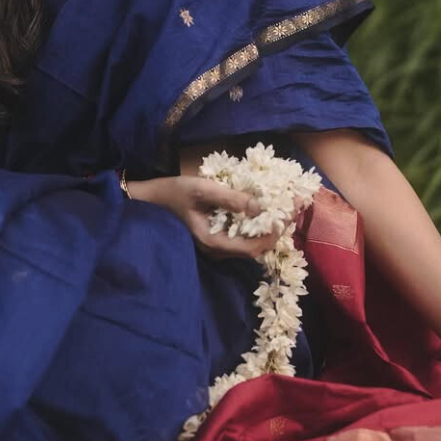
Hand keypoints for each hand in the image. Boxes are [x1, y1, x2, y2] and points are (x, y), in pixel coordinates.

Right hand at [127, 175, 282, 259]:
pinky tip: (263, 212)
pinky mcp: (214, 238)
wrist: (148, 201)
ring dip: (268, 230)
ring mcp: (214, 247)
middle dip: (276, 231)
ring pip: (250, 246)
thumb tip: (262, 207)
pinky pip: (241, 239)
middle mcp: (216, 250)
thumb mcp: (202, 190)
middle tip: (292, 209)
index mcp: (212, 242)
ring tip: (282, 210)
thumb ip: (231, 199)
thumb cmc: (172, 193)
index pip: (253, 247)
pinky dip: (256, 227)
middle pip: (255, 250)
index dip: (273, 233)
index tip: (287, 214)